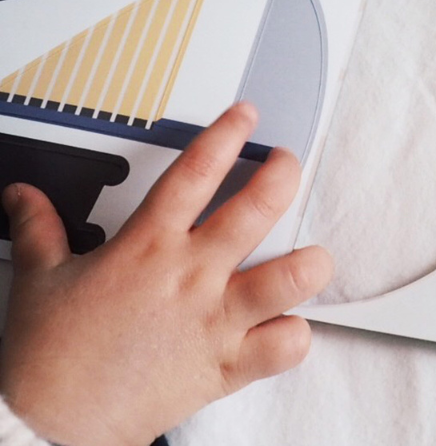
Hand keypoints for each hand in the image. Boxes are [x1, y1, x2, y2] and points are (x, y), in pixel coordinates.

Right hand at [0, 103, 332, 445]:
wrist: (50, 430)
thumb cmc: (49, 358)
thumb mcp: (41, 279)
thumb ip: (41, 228)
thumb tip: (22, 195)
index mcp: (148, 247)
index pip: (195, 171)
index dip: (226, 134)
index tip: (246, 115)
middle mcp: (190, 276)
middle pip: (255, 209)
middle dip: (282, 176)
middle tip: (287, 164)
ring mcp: (214, 320)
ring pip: (287, 278)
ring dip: (309, 263)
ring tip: (312, 255)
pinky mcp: (225, 366)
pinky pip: (282, 347)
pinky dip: (294, 335)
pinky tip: (289, 325)